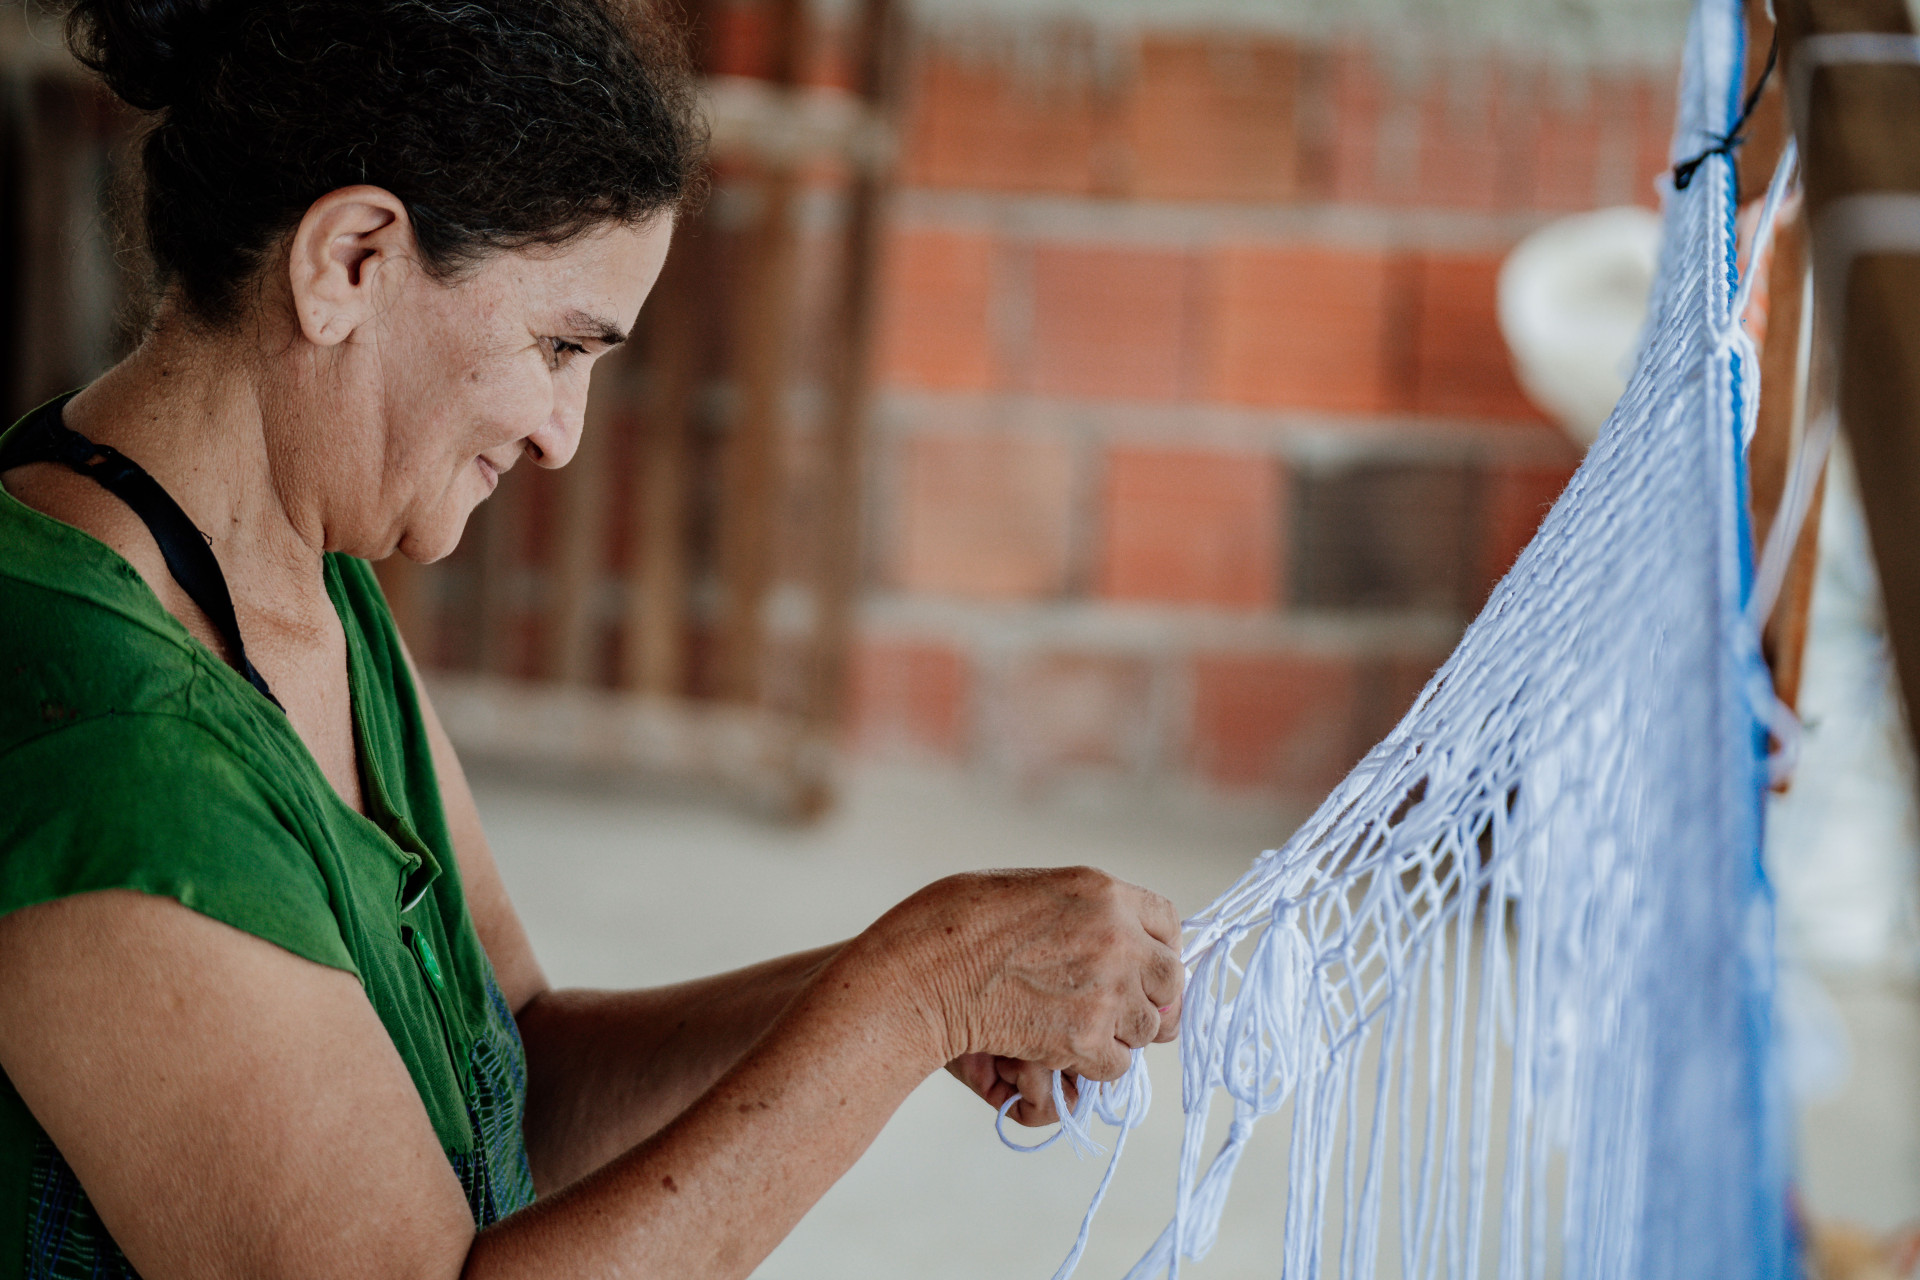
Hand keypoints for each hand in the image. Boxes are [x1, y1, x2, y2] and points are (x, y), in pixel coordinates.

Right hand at [868, 867, 1182, 1115]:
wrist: (926, 968)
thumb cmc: (960, 922)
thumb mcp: (1034, 889)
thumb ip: (1085, 911)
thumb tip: (1121, 940)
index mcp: (1104, 891)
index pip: (1168, 921)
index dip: (1159, 948)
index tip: (1143, 966)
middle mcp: (1118, 937)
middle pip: (1170, 978)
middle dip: (1150, 996)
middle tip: (1119, 1008)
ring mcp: (1107, 989)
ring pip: (1147, 1028)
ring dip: (1120, 1033)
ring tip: (1078, 1027)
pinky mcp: (1086, 1038)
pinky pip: (1117, 1064)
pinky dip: (1093, 1064)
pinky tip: (1060, 1050)